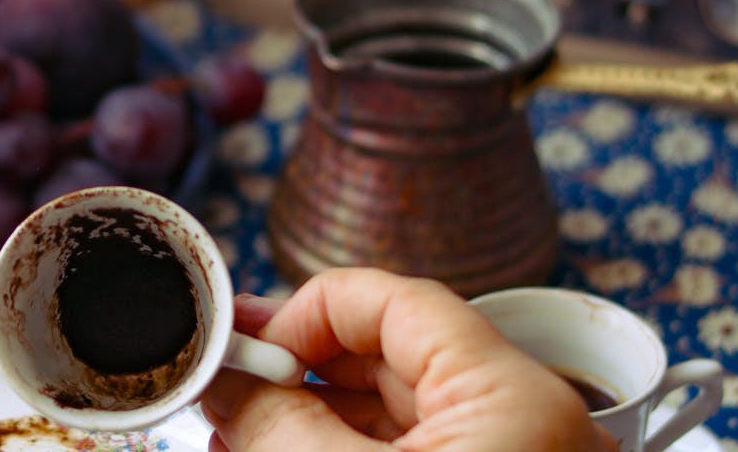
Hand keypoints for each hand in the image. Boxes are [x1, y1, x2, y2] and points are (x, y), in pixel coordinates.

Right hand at [200, 268, 616, 451]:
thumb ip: (283, 428)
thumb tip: (219, 381)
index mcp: (513, 396)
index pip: (396, 300)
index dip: (308, 311)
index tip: (245, 350)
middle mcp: (517, 420)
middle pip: (386, 357)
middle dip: (296, 371)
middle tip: (225, 394)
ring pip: (387, 413)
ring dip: (307, 419)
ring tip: (238, 436)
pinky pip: (400, 449)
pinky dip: (337, 450)